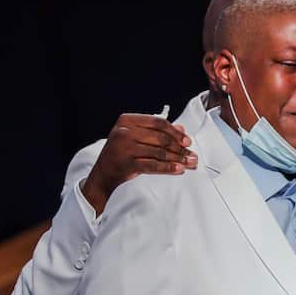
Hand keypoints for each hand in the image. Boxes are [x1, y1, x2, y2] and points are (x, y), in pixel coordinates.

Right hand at [81, 113, 196, 214]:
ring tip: (190, 164)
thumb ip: (157, 132)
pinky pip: (153, 165)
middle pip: (161, 138)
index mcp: (127, 120)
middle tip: (192, 155)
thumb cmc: (122, 153)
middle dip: (180, 148)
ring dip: (178, 159)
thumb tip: (182, 129)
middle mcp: (124, 132)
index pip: (158, 123)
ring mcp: (124, 148)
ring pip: (159, 152)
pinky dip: (168, 167)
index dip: (175, 132)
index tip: (188, 141)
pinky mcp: (126, 164)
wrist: (103, 174)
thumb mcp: (136, 137)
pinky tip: (179, 169)